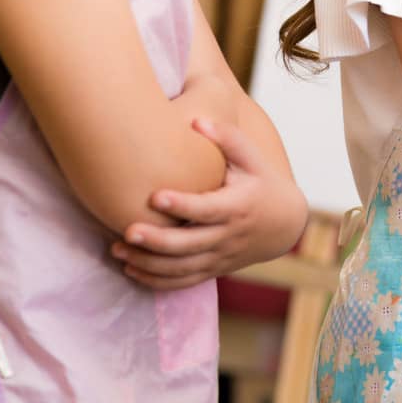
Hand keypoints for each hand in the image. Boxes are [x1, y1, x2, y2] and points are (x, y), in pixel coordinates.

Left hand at [111, 117, 308, 289]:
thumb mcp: (253, 158)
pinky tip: (130, 270)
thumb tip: (197, 120)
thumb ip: (228, 139)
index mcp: (238, 207)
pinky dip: (156, 281)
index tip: (155, 196)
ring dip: (148, 263)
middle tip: (127, 231)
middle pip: (189, 245)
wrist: (284, 224)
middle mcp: (228, 236)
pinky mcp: (213, 269)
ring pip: (181, 268)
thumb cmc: (262, 182)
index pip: (207, 209)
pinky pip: (183, 282)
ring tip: (118, 251)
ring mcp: (220, 257)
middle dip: (157, 241)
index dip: (182, 205)